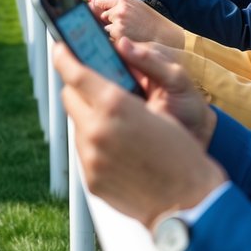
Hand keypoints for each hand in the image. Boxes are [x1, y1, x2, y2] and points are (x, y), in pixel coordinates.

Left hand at [54, 40, 224, 226]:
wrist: (189, 201)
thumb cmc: (180, 152)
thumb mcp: (155, 110)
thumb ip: (120, 95)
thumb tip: (99, 83)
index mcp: (114, 104)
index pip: (74, 72)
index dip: (64, 57)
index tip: (61, 49)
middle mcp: (95, 129)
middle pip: (69, 97)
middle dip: (78, 88)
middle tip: (92, 86)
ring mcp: (90, 157)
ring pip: (77, 125)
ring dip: (89, 119)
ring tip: (117, 125)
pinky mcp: (91, 179)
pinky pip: (85, 152)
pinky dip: (95, 146)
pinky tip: (119, 150)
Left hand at [89, 0, 186, 48]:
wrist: (164, 35)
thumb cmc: (149, 21)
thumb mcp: (134, 6)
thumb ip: (113, 4)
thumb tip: (89, 1)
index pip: (99, 2)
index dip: (101, 8)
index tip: (103, 11)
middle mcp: (119, 10)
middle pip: (100, 16)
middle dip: (108, 21)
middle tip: (126, 25)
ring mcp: (118, 23)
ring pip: (104, 28)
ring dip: (111, 31)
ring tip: (129, 33)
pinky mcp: (118, 37)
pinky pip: (108, 39)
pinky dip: (115, 40)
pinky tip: (129, 39)